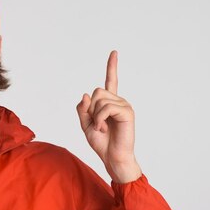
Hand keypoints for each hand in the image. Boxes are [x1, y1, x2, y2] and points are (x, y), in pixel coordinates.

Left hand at [76, 51, 141, 182]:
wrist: (112, 157)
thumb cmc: (102, 143)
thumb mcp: (85, 124)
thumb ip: (82, 109)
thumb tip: (86, 94)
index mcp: (110, 102)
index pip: (111, 81)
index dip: (112, 66)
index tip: (114, 52)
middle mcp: (119, 101)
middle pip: (96, 91)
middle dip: (91, 108)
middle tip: (97, 124)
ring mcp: (124, 105)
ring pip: (99, 99)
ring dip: (95, 116)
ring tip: (102, 128)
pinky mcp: (127, 112)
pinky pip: (105, 108)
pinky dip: (99, 119)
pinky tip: (104, 128)